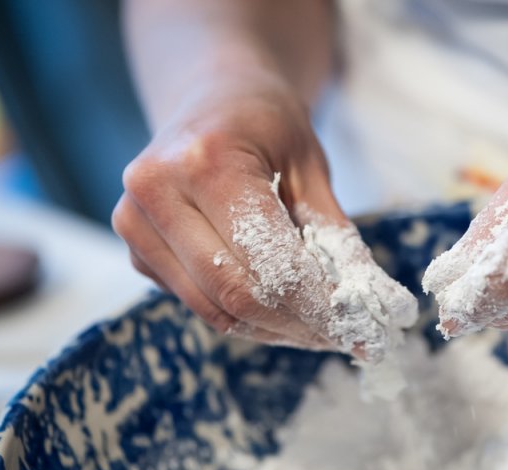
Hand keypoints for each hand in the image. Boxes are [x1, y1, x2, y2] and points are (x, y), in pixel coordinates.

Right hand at [113, 74, 415, 353]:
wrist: (210, 97)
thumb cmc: (267, 124)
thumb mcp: (312, 167)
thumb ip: (336, 237)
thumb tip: (372, 306)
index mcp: (208, 161)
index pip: (268, 260)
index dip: (317, 305)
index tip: (359, 328)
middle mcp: (157, 192)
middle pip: (235, 292)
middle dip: (297, 325)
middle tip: (343, 336)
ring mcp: (135, 223)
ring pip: (213, 309)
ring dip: (273, 330)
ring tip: (317, 328)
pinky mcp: (136, 249)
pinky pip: (199, 304)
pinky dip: (246, 318)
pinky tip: (281, 312)